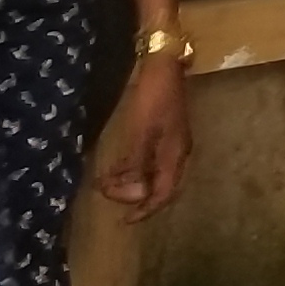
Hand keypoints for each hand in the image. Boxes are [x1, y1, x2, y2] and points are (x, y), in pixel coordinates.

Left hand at [97, 58, 192, 219]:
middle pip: (158, 186)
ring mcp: (172, 142)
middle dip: (133, 195)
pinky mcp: (164, 131)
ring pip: (152, 172)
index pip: (163, 194)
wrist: (164, 65)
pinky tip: (117, 166)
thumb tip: (135, 194)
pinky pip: (149, 158)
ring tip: (107, 183)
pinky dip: (134, 166)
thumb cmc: (152, 99)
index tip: (125, 220)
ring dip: (131, 180)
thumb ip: (137, 165)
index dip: (145, 210)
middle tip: (108, 193)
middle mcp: (177, 154)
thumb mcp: (140, 133)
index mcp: (175, 156)